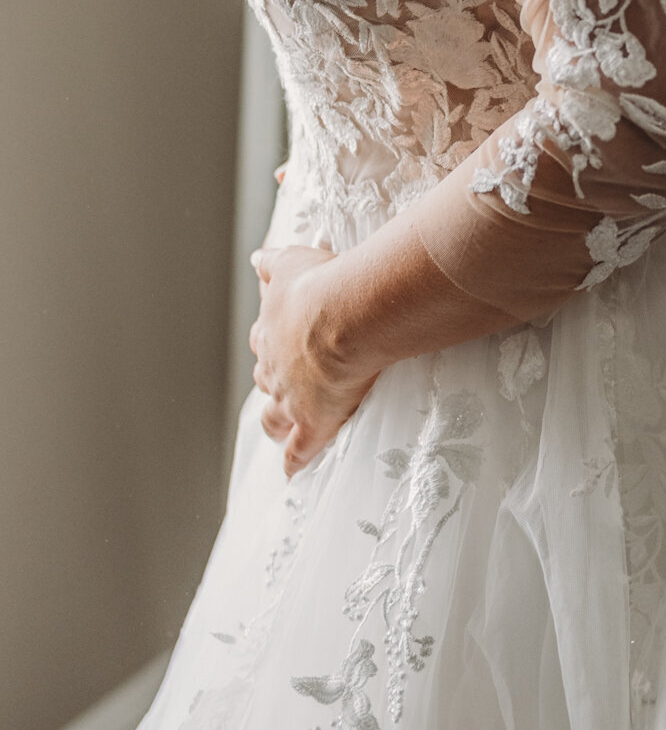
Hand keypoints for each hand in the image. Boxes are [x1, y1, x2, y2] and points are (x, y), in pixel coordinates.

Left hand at [250, 243, 379, 477]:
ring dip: (276, 425)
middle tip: (283, 390)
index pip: (265, 340)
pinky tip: (292, 471)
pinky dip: (293, 462)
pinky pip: (298, 451)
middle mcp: (275, 368)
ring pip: (274, 420)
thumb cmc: (324, 284)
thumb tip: (257, 258)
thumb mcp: (293, 262)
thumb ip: (274, 264)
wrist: (344, 315)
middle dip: (273, 385)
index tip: (276, 346)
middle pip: (267, 382)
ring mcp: (292, 399)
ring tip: (280, 431)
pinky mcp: (313, 424)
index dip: (271, 344)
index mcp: (272, 331)